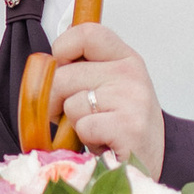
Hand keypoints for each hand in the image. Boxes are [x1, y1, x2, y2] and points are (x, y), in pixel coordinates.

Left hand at [45, 24, 162, 176]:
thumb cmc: (122, 125)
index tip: (63, 70)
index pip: (86, 33)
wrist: (149, 161)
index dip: (62, 51)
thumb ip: (82, 70)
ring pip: (70, 104)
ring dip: (76, 124)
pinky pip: (82, 126)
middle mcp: (131, 73)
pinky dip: (87, 140)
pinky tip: (105, 142)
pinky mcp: (128, 126)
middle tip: (79, 116)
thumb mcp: (108, 88)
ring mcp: (132, 98)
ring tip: (98, 130)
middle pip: (63, 75)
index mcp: (125, 58)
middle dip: (57, 102)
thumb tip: (45, 66)